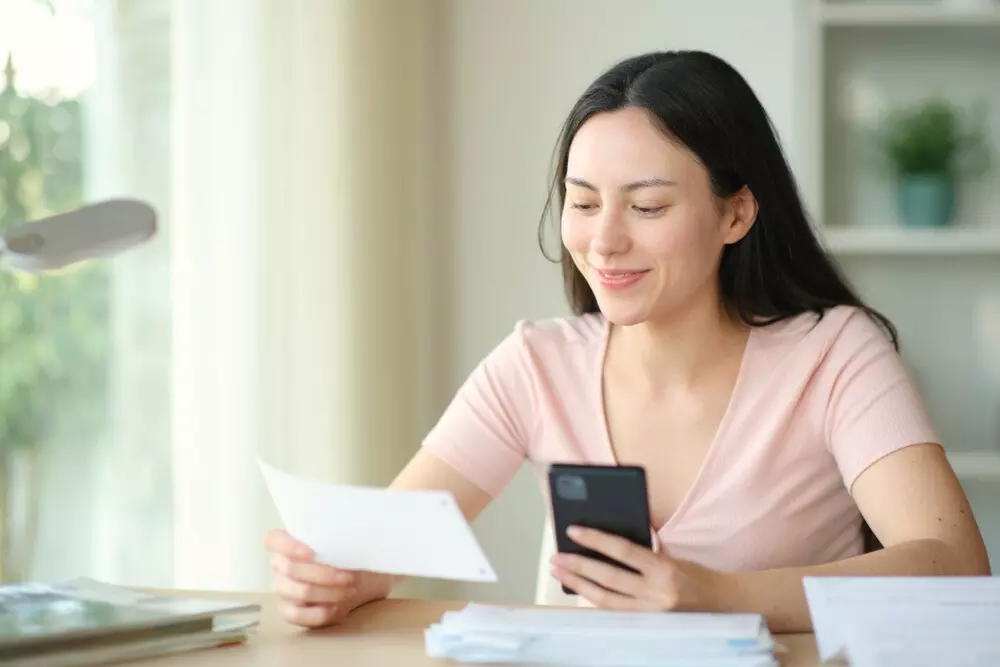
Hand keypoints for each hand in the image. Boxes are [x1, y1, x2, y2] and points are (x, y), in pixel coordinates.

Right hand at [263, 529, 389, 627]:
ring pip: (301, 591)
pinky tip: (339, 609)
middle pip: (292, 569)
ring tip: (350, 590)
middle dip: (325, 574)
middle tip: (350, 577)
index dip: (288, 546)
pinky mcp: (288, 610)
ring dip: (330, 593)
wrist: (353, 579)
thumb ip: (332, 542)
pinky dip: (322, 613)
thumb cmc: (342, 555)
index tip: (311, 552)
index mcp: (286, 542)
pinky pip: (298, 616)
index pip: (272, 540)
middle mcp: (280, 565)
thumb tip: (341, 544)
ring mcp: (282, 588)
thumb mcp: (339, 544)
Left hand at [550, 525, 725, 611]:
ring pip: (606, 600)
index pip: (624, 551)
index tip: (573, 530)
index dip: (596, 540)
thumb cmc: (694, 576)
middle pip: (609, 579)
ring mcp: (651, 614)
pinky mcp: (647, 626)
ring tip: (559, 573)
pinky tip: (579, 589)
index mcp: (665, 569)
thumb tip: (608, 539)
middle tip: (556, 556)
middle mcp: (657, 594)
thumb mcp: (673, 557)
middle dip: (579, 567)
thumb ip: (644, 552)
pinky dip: (595, 599)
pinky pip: (614, 613)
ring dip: (579, 585)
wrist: (722, 606)